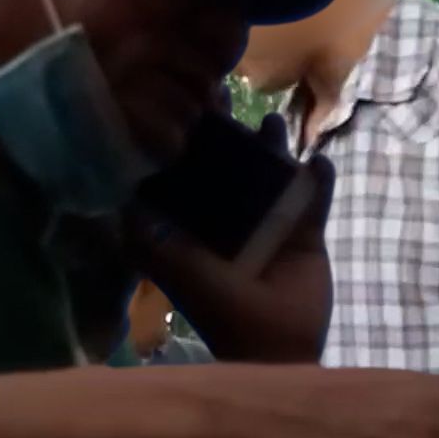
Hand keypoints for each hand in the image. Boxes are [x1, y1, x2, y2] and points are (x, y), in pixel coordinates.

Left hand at [125, 114, 334, 362]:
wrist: (277, 345)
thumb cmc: (222, 311)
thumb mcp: (180, 271)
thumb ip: (151, 238)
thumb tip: (120, 196)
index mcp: (197, 223)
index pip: (187, 171)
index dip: (184, 139)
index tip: (180, 102)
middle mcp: (231, 215)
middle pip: (230, 162)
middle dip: (229, 130)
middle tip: (224, 92)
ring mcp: (272, 221)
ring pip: (273, 170)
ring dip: (273, 144)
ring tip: (273, 120)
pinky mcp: (307, 229)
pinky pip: (315, 194)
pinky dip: (319, 177)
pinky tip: (318, 160)